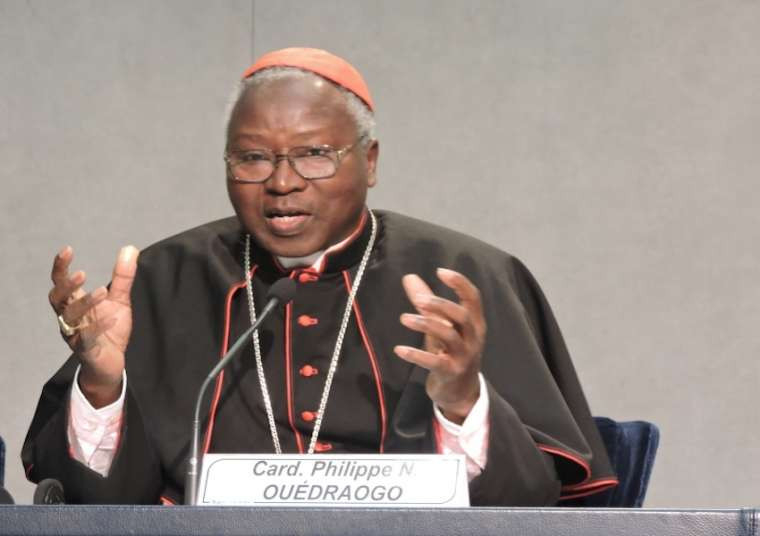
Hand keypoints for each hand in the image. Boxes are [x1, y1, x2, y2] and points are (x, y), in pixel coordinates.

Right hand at [49, 245, 138, 407]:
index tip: (68, 250)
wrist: (112, 362)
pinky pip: (86, 338)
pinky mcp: (85, 350)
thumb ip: (123, 276)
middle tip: (81, 274)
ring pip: (69, 318)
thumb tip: (130, 248)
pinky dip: (98, 327)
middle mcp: (70, 317)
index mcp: (75, 302)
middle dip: (66, 285)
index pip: (60, 282)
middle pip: (57, 299)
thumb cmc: (110, 329)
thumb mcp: (120, 299)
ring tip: (102, 291)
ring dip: (84, 303)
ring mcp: (75, 333)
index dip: (60, 266)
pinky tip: (112, 318)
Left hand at [394, 268, 485, 423]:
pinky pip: (434, 362)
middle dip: (441, 305)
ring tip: (404, 319)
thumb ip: (427, 303)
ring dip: (425, 324)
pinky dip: (416, 355)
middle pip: (462, 315)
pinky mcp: (450, 372)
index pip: (473, 298)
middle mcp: (473, 338)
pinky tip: (399, 349)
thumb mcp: (442, 326)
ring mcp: (463, 356)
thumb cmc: (451, 353)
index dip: (459, 283)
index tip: (440, 271)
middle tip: (418, 300)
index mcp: (474, 323)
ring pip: (448, 335)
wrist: (461, 393)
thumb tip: (409, 278)